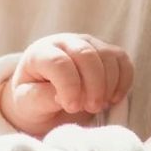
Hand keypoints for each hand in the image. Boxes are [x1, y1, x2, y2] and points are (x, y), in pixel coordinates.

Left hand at [2, 33, 133, 137]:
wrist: (44, 96)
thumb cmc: (33, 99)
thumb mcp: (27, 103)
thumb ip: (40, 98)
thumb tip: (62, 96)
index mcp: (40, 52)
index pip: (59, 63)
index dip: (69, 87)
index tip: (72, 107)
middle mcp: (65, 42)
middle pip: (87, 55)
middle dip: (93, 86)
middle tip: (91, 108)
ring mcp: (88, 43)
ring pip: (107, 56)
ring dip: (108, 85)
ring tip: (97, 106)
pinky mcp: (106, 51)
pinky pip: (122, 61)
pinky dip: (123, 82)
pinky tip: (112, 99)